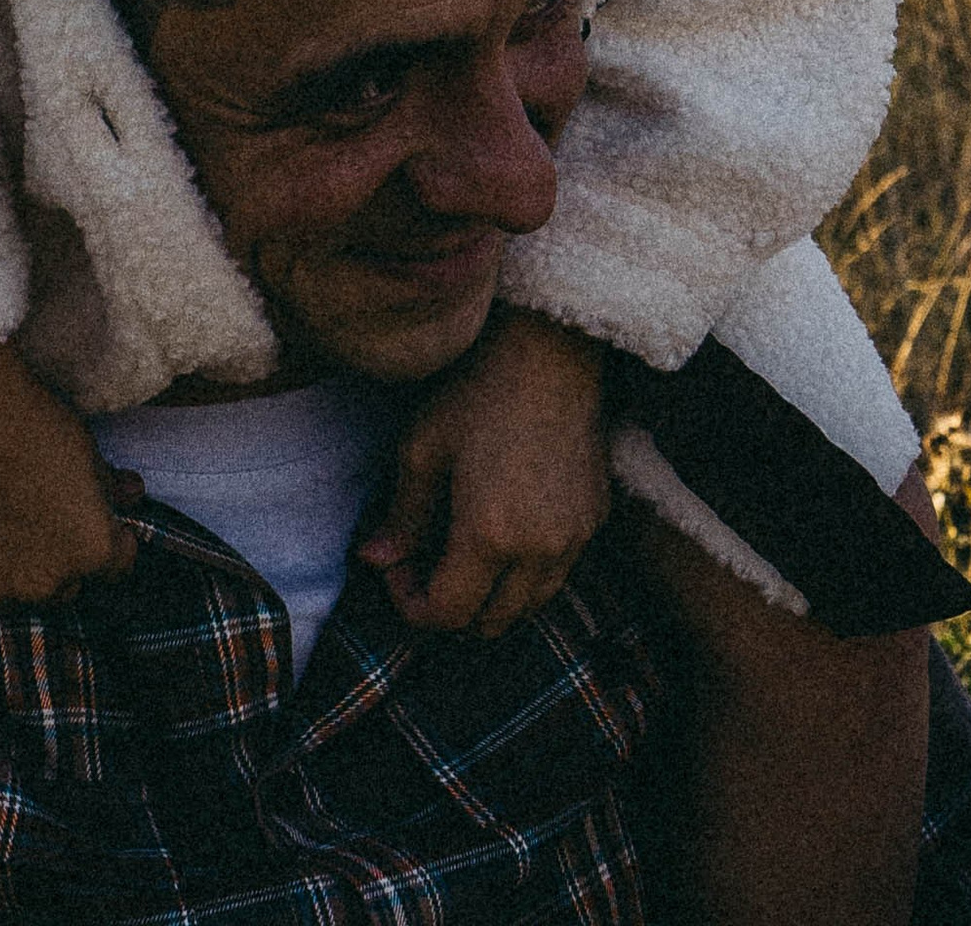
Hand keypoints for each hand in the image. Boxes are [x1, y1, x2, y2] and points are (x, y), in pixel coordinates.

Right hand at [0, 339, 136, 604]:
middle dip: (55, 560)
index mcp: (91, 552)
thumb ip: (108, 485)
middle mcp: (44, 585)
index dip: (107, 537)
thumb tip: (130, 496)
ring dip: (4, 571)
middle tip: (32, 517)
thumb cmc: (26, 417)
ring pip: (7, 595)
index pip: (116, 562)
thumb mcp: (83, 446)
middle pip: (61, 586)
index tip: (88, 517)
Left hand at [359, 308, 607, 637]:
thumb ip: (402, 515)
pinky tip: (506, 532)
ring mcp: (575, 538)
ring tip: (464, 554)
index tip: (395, 569)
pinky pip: (558, 573)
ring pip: (529, 605)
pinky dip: (527, 574)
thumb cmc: (479, 389)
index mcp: (490, 537)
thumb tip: (374, 559)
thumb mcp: (423, 447)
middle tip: (424, 564)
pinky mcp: (596, 519)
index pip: (447, 614)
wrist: (552, 348)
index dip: (411, 605)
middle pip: (491, 622)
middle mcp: (539, 551)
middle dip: (450, 608)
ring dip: (492, 598)